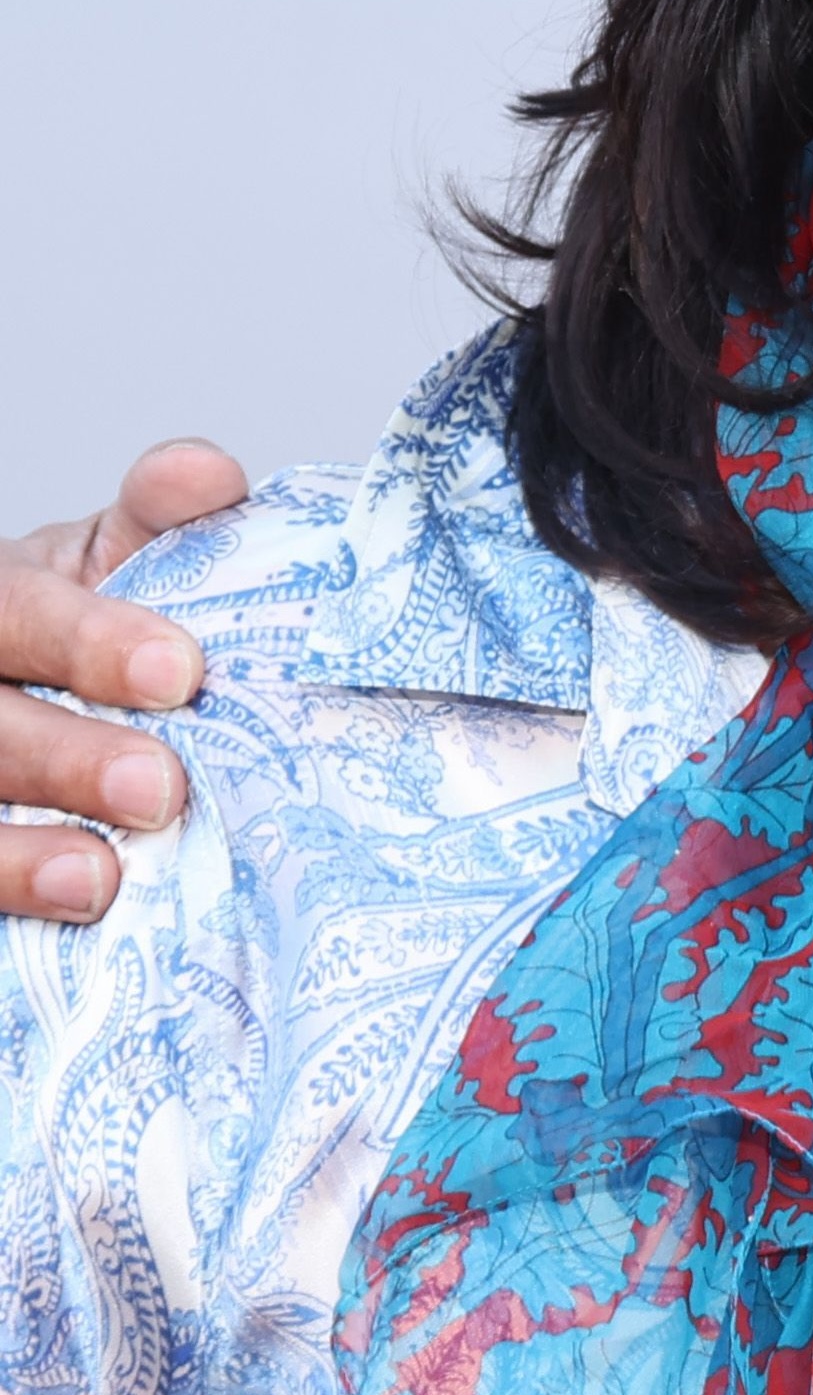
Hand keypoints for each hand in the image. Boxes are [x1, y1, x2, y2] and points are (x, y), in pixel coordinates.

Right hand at [0, 445, 246, 920]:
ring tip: (98, 877)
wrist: (14, 683)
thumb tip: (210, 477)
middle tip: (160, 789)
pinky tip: (63, 917)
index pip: (17, 612)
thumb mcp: (101, 565)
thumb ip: (155, 524)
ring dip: (12, 853)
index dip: (90, 641)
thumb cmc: (66, 630)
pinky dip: (3, 898)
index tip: (181, 672)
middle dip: (62, 757)